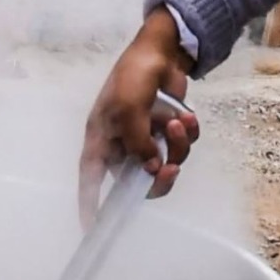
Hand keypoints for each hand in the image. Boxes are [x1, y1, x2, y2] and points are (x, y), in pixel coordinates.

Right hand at [78, 8, 198, 228]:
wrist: (162, 50)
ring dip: (178, 144)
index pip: (91, 179)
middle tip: (172, 169)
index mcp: (102, 139)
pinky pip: (183, 145)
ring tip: (179, 121)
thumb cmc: (133, 75)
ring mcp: (147, 137)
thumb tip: (150, 169)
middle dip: (159, 176)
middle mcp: (123, 143)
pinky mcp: (168, 129)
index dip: (90, 205)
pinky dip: (189, 131)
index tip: (91, 230)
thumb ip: (137, 142)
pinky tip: (187, 115)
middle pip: (140, 180)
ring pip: (167, 161)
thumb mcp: (128, 108)